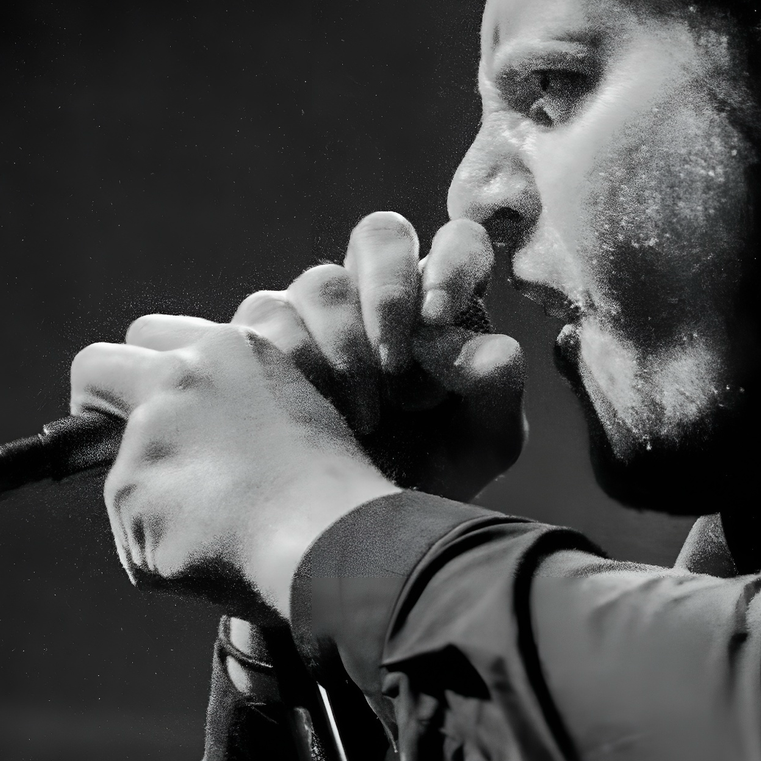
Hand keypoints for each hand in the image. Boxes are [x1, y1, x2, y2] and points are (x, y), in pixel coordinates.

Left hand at [76, 319, 396, 619]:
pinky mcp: (129, 494)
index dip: (148, 377)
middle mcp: (179, 377)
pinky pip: (136, 544)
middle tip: (119, 447)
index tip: (156, 407)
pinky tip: (217, 568)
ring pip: (122, 478)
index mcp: (230, 350)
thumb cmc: (340, 495)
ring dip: (155, 512)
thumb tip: (210, 457)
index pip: (153, 337)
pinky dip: (167, 562)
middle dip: (94, 404)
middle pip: (95, 368)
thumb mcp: (300, 422)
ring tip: (220, 546)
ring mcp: (149, 434)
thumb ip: (240, 417)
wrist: (334, 534)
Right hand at [229, 212, 524, 501]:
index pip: (458, 243)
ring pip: (323, 284)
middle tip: (395, 360)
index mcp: (445, 305)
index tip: (440, 315)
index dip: (452, 262)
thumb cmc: (436, 472)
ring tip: (368, 418)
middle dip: (390, 290)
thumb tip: (457, 341)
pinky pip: (269, 319)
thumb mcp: (484, 441)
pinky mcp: (264, 338)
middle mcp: (380, 294)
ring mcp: (317, 311)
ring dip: (347, 347)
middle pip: (381, 235)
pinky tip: (316, 413)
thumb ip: (495, 385)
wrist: (363, 525)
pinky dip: (299, 364)